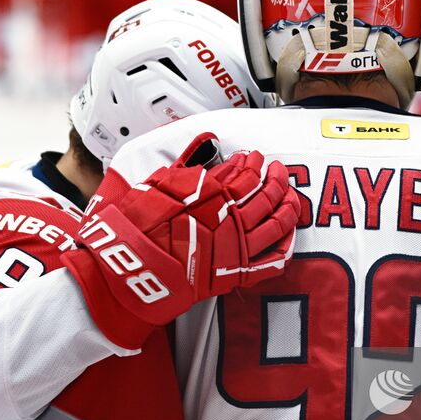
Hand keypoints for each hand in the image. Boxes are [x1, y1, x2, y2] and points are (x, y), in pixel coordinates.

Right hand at [63, 136, 298, 347]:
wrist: (130, 270)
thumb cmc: (139, 226)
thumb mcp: (159, 183)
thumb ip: (188, 164)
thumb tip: (206, 145)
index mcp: (214, 195)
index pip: (245, 174)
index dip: (253, 164)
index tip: (254, 157)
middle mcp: (231, 219)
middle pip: (267, 195)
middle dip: (276, 179)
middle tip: (278, 170)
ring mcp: (237, 248)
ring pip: (276, 224)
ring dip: (288, 206)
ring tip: (291, 195)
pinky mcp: (235, 274)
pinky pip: (271, 262)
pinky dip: (285, 246)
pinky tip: (289, 234)